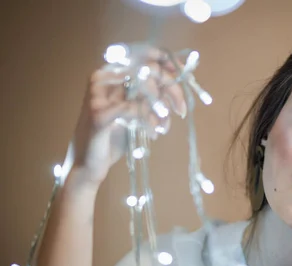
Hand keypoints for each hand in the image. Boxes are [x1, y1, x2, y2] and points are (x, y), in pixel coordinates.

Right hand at [64, 46, 186, 191]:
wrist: (88, 165)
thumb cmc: (113, 137)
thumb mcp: (137, 112)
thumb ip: (152, 95)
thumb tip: (178, 80)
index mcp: (111, 73)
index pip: (144, 56)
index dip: (168, 62)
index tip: (186, 73)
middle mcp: (103, 77)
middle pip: (149, 70)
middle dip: (173, 90)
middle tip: (182, 110)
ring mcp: (98, 94)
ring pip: (145, 90)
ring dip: (160, 111)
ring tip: (162, 128)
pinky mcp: (99, 113)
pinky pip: (136, 110)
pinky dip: (149, 122)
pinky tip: (153, 134)